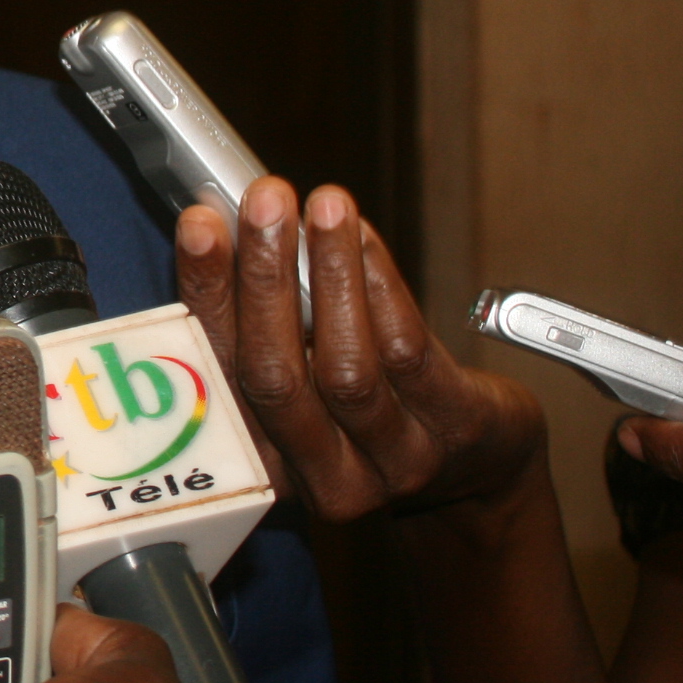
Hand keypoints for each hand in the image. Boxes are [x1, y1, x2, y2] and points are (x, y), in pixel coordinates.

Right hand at [176, 178, 542, 519]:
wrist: (481, 465)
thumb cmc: (370, 410)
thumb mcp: (310, 385)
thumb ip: (266, 329)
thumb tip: (237, 230)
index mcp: (266, 469)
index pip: (216, 382)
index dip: (206, 299)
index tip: (201, 226)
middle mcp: (324, 480)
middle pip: (275, 380)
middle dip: (264, 280)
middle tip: (265, 202)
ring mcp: (395, 462)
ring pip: (346, 369)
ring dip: (331, 273)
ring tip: (325, 205)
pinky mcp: (455, 431)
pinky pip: (407, 352)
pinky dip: (380, 284)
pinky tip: (364, 238)